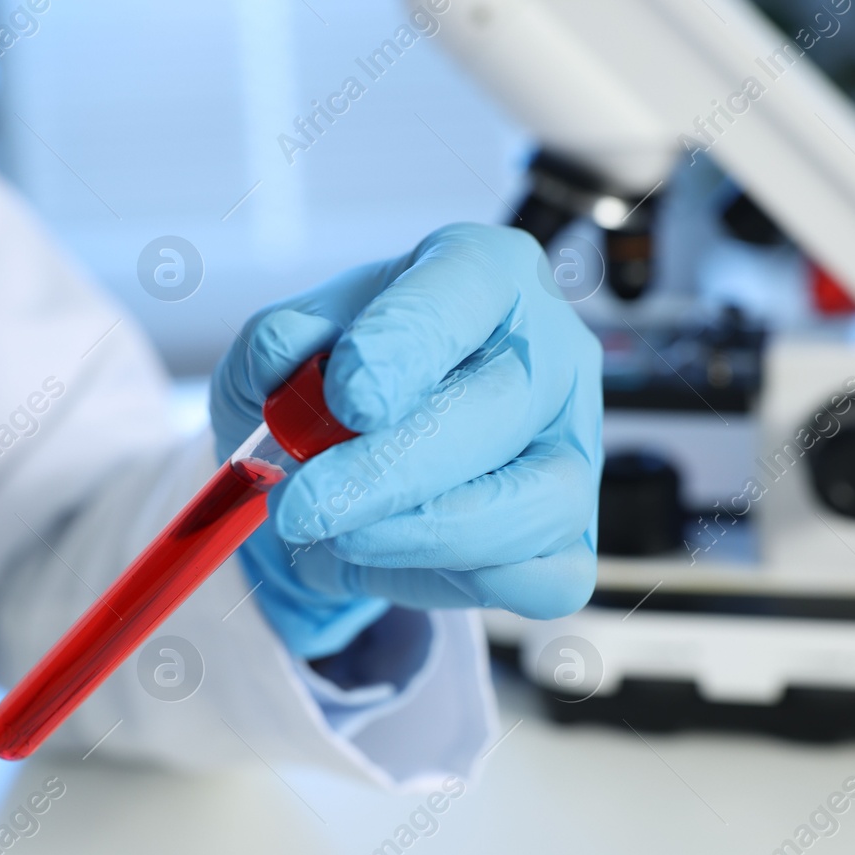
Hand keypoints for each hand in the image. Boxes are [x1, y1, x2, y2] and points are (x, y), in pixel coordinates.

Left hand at [211, 223, 602, 657]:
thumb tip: (285, 366)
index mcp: (486, 274)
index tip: (347, 398)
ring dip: (420, 534)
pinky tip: (392, 554)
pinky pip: (539, 578)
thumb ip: (277, 345)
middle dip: (392, 469)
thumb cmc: (343, 381)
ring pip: (536, 503)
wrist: (365, 456)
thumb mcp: (291, 344)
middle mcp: (552, 352)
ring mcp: (577, 448)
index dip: (403, 347)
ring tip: (338, 533)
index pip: (462, 292)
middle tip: (303, 506)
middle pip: (500, 407)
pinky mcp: (574, 535)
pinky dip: (456, 579)